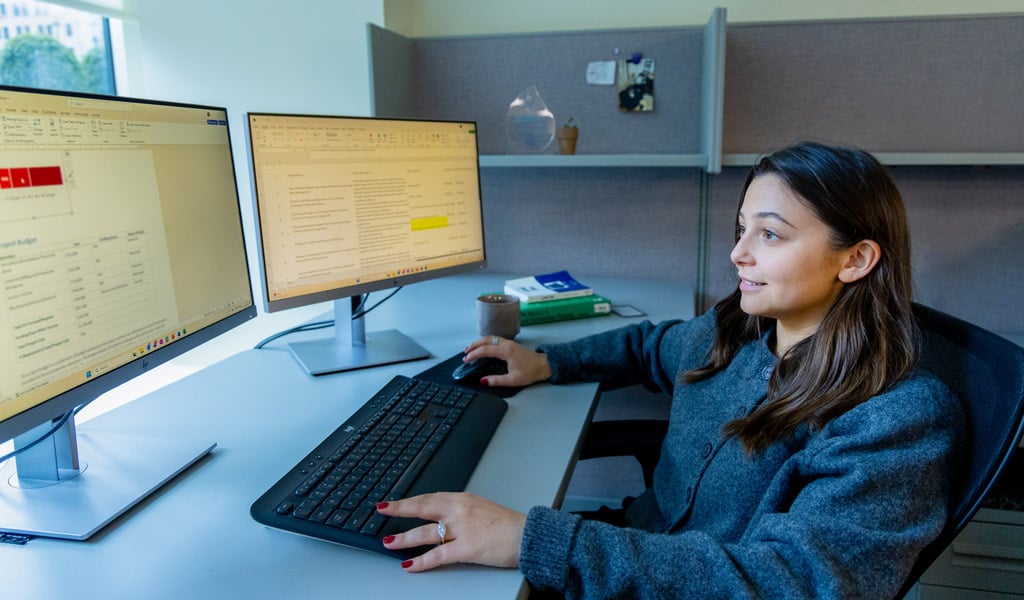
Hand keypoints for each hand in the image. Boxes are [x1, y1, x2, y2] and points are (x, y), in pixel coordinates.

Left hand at [377, 492, 525, 571]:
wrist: (527, 535)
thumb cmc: (508, 524)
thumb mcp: (482, 508)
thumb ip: (461, 510)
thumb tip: (443, 515)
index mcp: (463, 499)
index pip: (430, 497)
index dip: (410, 500)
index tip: (394, 502)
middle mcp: (460, 510)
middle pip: (423, 507)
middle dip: (400, 509)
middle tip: (382, 509)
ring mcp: (462, 529)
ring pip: (426, 533)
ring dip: (405, 538)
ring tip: (389, 542)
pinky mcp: (466, 548)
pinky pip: (438, 555)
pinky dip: (422, 561)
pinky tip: (410, 565)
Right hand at [463, 336, 551, 386]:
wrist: (544, 365)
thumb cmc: (531, 371)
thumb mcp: (513, 380)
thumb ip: (497, 380)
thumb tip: (484, 381)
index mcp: (506, 351)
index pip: (485, 350)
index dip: (474, 354)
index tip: (466, 359)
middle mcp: (507, 344)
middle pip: (486, 340)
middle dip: (474, 345)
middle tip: (465, 352)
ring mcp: (509, 343)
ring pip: (490, 338)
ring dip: (479, 342)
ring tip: (471, 348)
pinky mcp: (511, 344)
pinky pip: (495, 340)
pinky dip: (486, 342)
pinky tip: (483, 346)